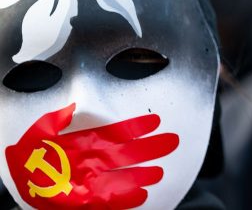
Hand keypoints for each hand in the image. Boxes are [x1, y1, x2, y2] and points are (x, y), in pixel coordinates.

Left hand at [5, 103, 178, 208]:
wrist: (23, 183)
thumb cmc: (29, 160)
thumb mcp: (40, 132)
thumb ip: (56, 120)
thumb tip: (72, 109)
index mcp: (86, 143)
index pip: (117, 132)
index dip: (136, 126)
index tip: (155, 121)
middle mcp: (94, 161)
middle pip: (128, 154)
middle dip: (151, 148)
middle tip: (172, 142)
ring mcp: (94, 181)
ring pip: (124, 176)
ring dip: (143, 174)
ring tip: (160, 171)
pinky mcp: (89, 199)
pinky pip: (112, 199)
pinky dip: (127, 198)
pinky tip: (142, 193)